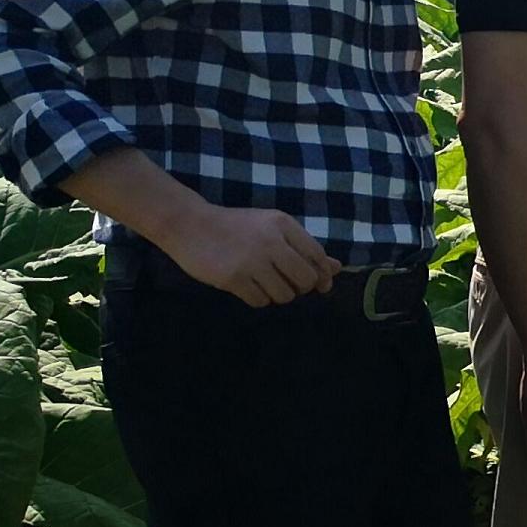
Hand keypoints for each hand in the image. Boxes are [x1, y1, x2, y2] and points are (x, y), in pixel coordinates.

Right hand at [165, 204, 339, 306]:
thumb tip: (337, 268)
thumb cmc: (235, 227)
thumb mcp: (272, 228)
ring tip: (264, 283)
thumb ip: (304, 247)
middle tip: (287, 284)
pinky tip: (249, 287)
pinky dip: (259, 299)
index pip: (318, 257)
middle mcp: (272, 242)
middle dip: (300, 288)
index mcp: (283, 225)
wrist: (189, 224)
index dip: (323, 275)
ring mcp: (252, 261)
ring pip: (285, 295)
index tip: (321, 285)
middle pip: (306, 280)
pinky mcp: (233, 278)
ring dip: (278, 295)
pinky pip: (261, 302)